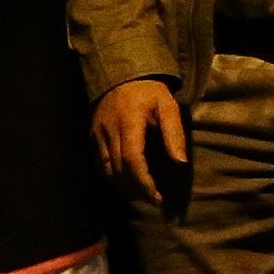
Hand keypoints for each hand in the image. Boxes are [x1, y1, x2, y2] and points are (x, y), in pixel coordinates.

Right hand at [91, 78, 187, 210]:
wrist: (121, 73)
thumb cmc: (149, 91)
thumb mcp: (167, 107)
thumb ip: (174, 134)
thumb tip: (180, 163)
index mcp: (129, 123)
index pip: (133, 160)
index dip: (144, 182)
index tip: (157, 197)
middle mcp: (109, 130)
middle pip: (119, 170)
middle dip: (136, 190)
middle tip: (153, 200)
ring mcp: (97, 133)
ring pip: (106, 170)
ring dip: (123, 187)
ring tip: (141, 196)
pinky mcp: (92, 135)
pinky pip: (99, 164)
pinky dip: (112, 178)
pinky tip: (125, 183)